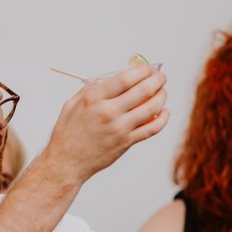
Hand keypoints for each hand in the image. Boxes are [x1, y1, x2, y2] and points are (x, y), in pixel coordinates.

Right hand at [38, 65, 168, 179]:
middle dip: (157, 80)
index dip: (142, 70)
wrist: (66, 162)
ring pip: (152, 108)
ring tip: (162, 93)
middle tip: (160, 77)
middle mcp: (107, 112)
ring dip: (162, 96)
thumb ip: (91, 90)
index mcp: (93, 99)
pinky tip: (164, 112)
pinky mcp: (126, 142)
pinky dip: (163, 119)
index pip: (125, 78)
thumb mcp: (71, 105)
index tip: (148, 69)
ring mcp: (119, 128)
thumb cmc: (67, 134)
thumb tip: (111, 79)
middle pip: (143, 90)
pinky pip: (152, 128)